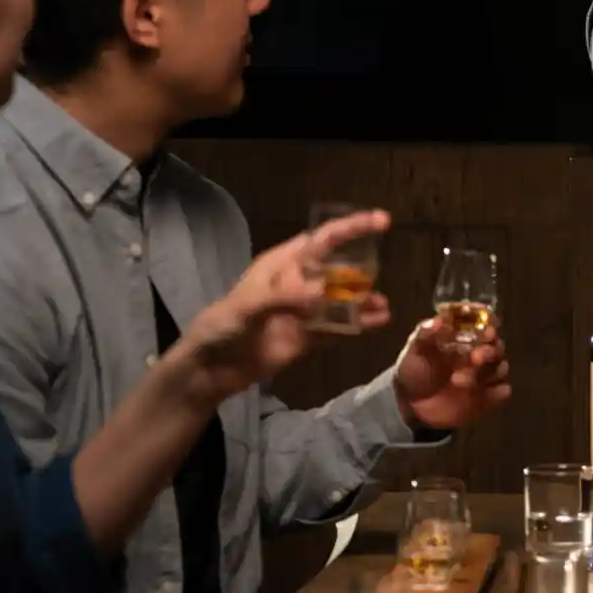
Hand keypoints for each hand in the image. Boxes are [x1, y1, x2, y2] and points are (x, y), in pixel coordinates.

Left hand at [181, 209, 392, 403]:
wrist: (208, 371)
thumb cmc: (220, 328)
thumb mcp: (246, 307)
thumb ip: (284, 299)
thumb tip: (323, 294)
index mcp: (281, 266)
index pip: (321, 240)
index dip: (351, 229)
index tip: (381, 221)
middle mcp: (297, 284)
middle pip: (336, 269)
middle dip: (361, 268)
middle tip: (383, 271)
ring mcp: (303, 311)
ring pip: (340, 300)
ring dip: (362, 301)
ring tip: (384, 305)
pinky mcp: (307, 337)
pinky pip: (337, 327)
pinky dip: (357, 325)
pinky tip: (377, 323)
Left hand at [392, 314, 513, 429]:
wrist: (412, 405)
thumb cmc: (415, 371)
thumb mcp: (414, 351)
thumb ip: (425, 334)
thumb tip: (438, 320)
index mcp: (463, 335)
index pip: (484, 321)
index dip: (489, 320)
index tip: (488, 326)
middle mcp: (479, 350)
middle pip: (496, 344)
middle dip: (489, 350)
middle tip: (475, 357)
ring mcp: (485, 373)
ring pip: (500, 366)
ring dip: (486, 372)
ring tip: (459, 381)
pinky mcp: (489, 395)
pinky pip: (503, 390)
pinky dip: (498, 391)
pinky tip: (484, 394)